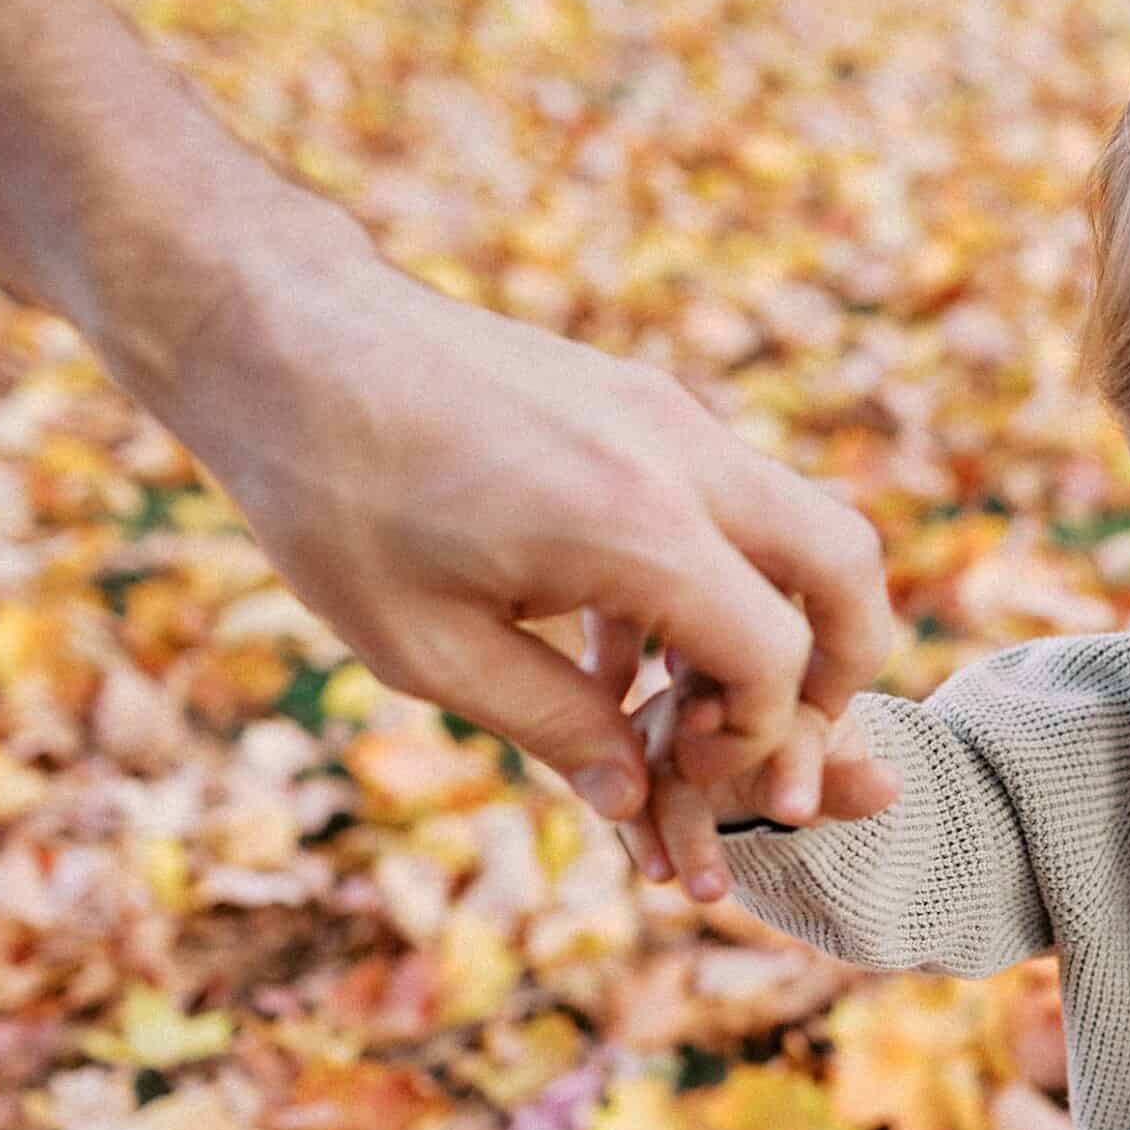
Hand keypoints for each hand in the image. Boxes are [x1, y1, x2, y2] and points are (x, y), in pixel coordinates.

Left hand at [148, 247, 899, 827]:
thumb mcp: (424, 648)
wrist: (281, 330)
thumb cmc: (331, 495)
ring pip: (804, 523)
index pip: (776, 655)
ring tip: (688, 700)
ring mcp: (670, 417)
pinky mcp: (644, 402)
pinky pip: (733, 499)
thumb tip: (633, 800)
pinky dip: (720, 576)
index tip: (690, 777)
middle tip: (788, 735)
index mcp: (634, 527)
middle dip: (847, 667)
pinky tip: (623, 643)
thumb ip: (551, 726)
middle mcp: (680, 457)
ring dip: (779, 620)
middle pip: (849, 565)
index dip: (757, 739)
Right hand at [617, 652, 902, 901]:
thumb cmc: (802, 761)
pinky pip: (624, 790)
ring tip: (708, 889)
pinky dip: (641, 833)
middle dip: (723, 784)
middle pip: (706, 725)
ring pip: (659, 765)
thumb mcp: (831, 774)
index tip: (798, 812)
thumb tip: (891, 784)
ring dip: (680, 829)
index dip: (789, 760)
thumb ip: (849, 783)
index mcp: (768, 670)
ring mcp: (662, 718)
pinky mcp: (629, 755)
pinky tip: (659, 872)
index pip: (777, 710)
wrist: (757, 769)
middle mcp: (706, 683)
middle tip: (748, 840)